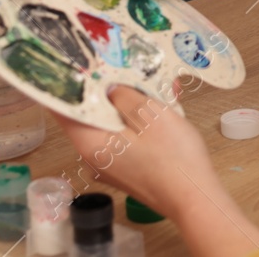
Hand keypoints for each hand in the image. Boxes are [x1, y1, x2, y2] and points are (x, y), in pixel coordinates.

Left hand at [52, 86, 258, 256]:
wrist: (195, 198)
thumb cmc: (173, 156)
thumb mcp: (150, 114)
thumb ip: (124, 96)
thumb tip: (108, 88)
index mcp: (90, 142)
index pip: (63, 108)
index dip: (69, 83)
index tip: (79, 62)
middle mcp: (91, 156)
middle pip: (92, 114)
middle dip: (113, 89)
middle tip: (137, 69)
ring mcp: (109, 166)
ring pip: (113, 124)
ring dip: (133, 104)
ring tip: (164, 88)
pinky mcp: (126, 171)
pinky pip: (125, 138)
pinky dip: (140, 123)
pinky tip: (166, 111)